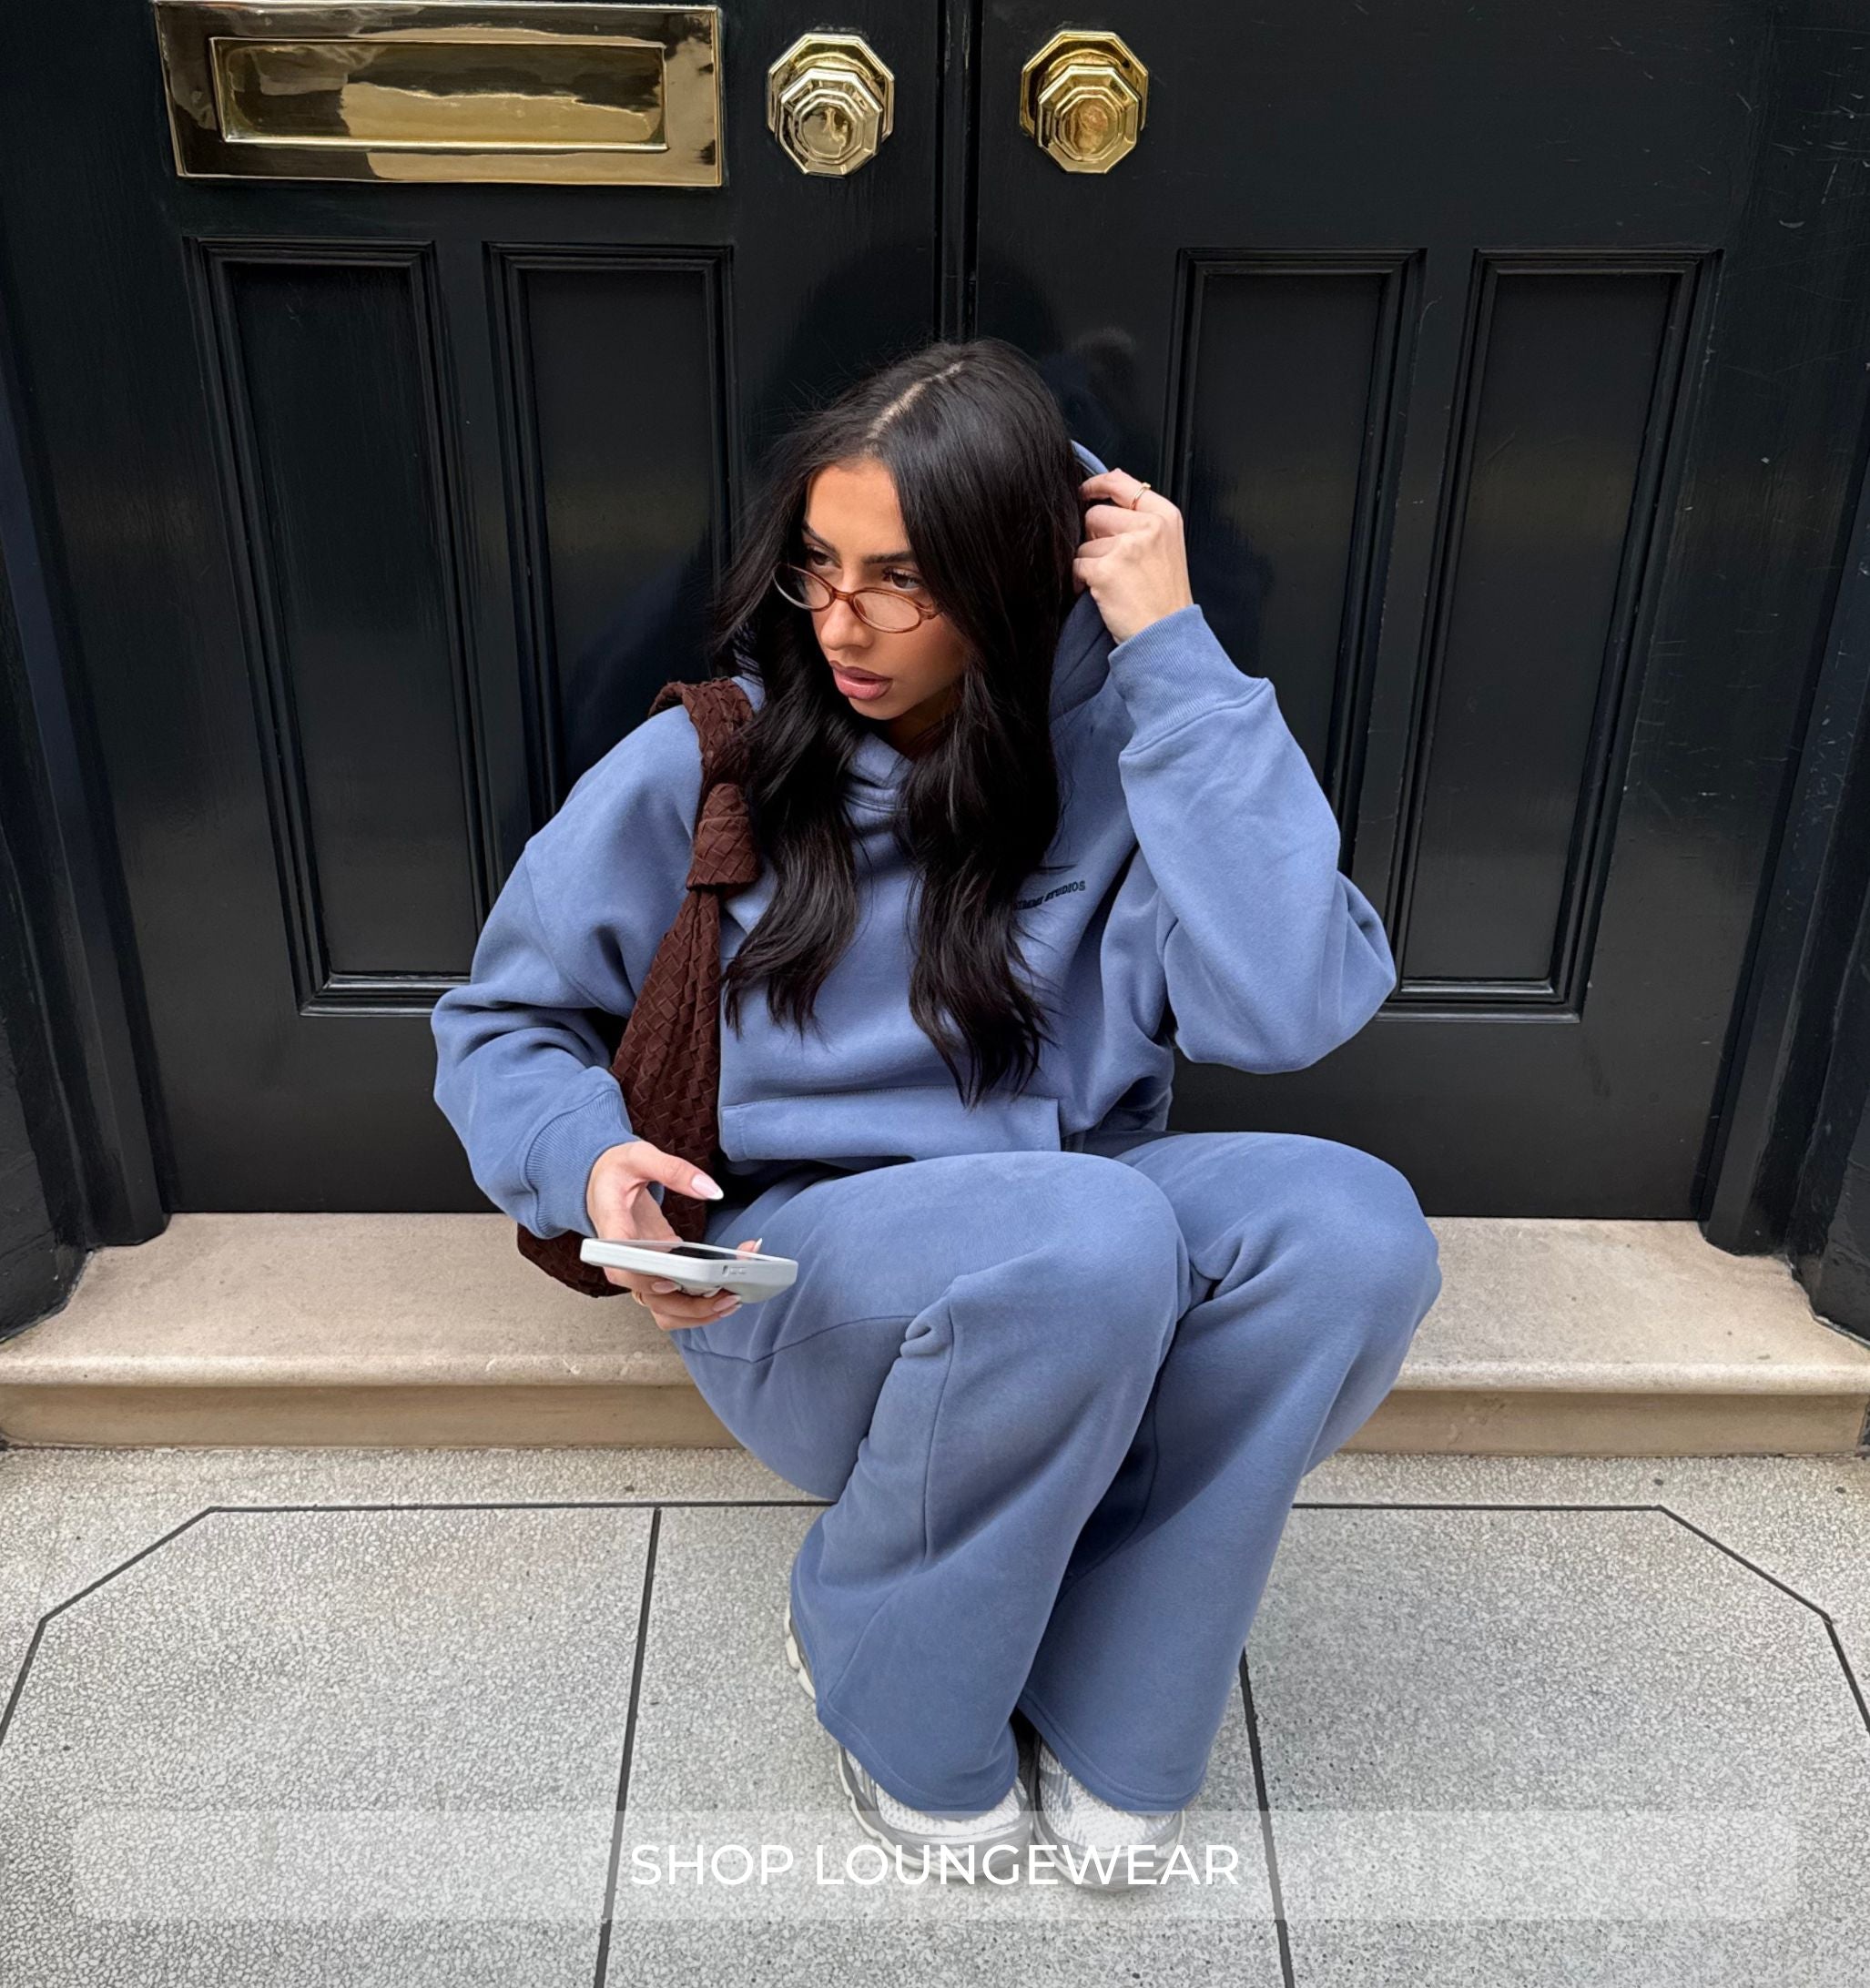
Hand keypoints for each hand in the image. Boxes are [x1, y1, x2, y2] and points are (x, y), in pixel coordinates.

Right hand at [586, 1139, 761, 1333]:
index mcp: (612, 1230)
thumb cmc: (614, 1171)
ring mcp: (639, 1270)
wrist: (602, 1180)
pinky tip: (722, 1294)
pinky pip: (671, 1300)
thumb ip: (674, 1170)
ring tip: (730, 1300)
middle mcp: (623, 1259)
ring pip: (661, 1307)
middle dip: (689, 1304)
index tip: (670, 1281)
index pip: (620, 1267)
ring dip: (695, 1313)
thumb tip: (711, 1190)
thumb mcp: (640, 1157)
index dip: (644, 1280)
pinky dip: (696, 1304)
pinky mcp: (654, 1272)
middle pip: (650, 1297)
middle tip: (725, 1293)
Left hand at [1074, 468, 1194, 645]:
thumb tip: (1113, 480)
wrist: (1167, 635)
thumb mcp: (1167, 546)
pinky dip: (1080, 581)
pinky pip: (1077, 565)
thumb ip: (1142, 516)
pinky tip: (1097, 592)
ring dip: (1089, 563)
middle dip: (1092, 537)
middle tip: (1107, 561)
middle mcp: (1148, 527)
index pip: (1122, 483)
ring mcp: (1127, 547)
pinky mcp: (1106, 570)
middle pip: (1096, 514)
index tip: (1083, 492)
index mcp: (1165, 516)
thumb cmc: (1164, 597)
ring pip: (1084, 543)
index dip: (1096, 485)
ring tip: (1111, 583)